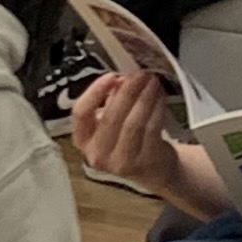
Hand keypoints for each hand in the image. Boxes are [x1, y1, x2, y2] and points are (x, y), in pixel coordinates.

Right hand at [70, 70, 209, 211]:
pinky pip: (151, 129)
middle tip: (140, 74)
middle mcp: (97, 154)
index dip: (95, 91)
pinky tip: (160, 96)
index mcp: (83, 139)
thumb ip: (111, 98)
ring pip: (133, 123)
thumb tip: (122, 80)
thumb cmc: (126, 138)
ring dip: (145, 98)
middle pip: (111, 117)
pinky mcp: (144, 162)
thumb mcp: (111, 118)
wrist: (151, 167)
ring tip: (153, 81)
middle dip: (127, 91)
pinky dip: (157, 108)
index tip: (112, 76)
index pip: (81, 113)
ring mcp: (121, 161)